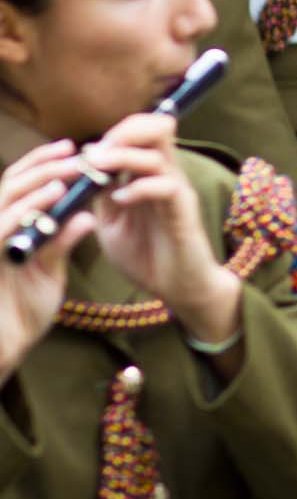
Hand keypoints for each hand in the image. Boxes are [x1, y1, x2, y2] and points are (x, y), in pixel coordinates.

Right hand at [0, 141, 95, 383]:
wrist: (4, 349)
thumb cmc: (21, 312)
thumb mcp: (48, 271)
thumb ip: (62, 242)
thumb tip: (86, 215)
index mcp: (5, 230)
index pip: (17, 187)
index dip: (41, 164)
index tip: (72, 149)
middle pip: (10, 185)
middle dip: (44, 164)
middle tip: (76, 150)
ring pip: (5, 198)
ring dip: (40, 178)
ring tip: (72, 166)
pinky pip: (3, 225)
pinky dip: (29, 206)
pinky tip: (55, 195)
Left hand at [74, 115, 241, 345]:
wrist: (178, 287)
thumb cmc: (146, 256)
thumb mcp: (110, 224)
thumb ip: (100, 197)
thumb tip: (84, 171)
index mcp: (149, 175)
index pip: (141, 132)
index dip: (114, 134)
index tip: (86, 154)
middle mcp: (167, 176)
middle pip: (157, 127)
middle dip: (124, 132)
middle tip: (97, 153)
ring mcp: (177, 191)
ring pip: (157, 154)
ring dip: (123, 158)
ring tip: (98, 172)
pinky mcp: (184, 211)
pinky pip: (166, 187)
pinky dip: (138, 188)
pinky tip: (120, 202)